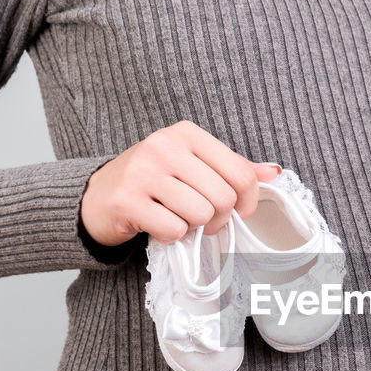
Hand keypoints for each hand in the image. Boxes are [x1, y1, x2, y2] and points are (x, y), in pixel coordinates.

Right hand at [79, 120, 280, 245]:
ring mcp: (143, 172)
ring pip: (200, 215)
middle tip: (201, 221)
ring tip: (176, 218)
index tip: (237, 212)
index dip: (247, 203)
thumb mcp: (193, 166)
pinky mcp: (127, 200)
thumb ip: (232, 169)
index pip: (241, 174)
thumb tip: (274, 173)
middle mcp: (164, 146)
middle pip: (223, 198)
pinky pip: (173, 230)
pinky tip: (156, 225)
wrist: (96, 196)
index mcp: (186, 134)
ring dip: (193, 228)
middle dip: (218, 219)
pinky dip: (170, 236)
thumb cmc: (152, 182)